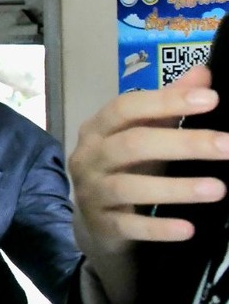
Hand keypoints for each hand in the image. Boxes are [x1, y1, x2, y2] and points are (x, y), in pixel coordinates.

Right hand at [71, 66, 228, 303]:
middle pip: (131, 145)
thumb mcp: (143, 134)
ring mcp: (91, 192)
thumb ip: (169, 106)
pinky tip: (188, 229)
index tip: (211, 99)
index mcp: (99, 129)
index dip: (166, 102)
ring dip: (175, 188)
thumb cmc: (126, 169)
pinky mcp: (100, 225)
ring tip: (218, 189)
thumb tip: (204, 74)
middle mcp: (89, 157)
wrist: (97, 223)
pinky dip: (157, 228)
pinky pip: (127, 226)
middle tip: (228, 145)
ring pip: (128, 187)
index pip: (126, 108)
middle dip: (182, 143)